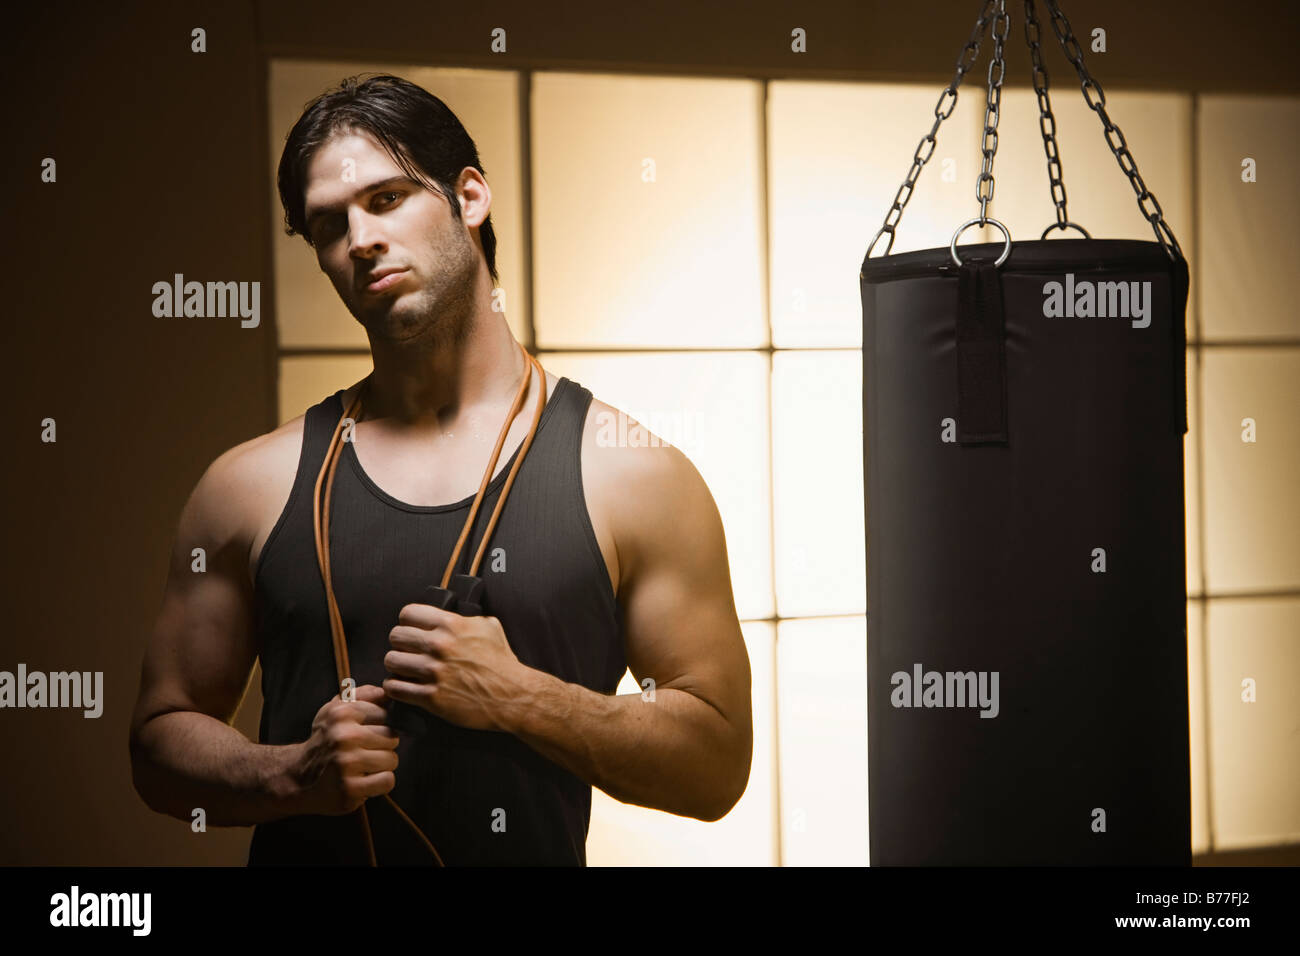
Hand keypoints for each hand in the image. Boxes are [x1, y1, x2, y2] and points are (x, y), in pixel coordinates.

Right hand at [291, 684, 398, 815]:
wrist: (296, 778)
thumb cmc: (324, 741)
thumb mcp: (334, 710)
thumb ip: (362, 694)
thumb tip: (386, 691)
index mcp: (342, 713)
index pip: (387, 716)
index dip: (380, 727)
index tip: (364, 735)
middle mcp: (344, 736)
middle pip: (392, 738)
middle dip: (382, 747)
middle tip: (362, 752)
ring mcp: (346, 763)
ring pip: (392, 760)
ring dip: (381, 766)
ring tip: (361, 767)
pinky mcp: (350, 788)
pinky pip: (387, 781)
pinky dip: (379, 784)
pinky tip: (363, 781)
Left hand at [383, 603, 526, 731]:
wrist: (512, 696)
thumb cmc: (503, 663)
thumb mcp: (490, 627)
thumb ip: (467, 619)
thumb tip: (454, 617)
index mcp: (451, 625)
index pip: (408, 613)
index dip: (408, 621)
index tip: (412, 629)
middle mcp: (439, 645)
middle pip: (395, 636)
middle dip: (400, 644)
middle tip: (408, 651)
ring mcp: (433, 672)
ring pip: (391, 661)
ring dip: (397, 666)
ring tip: (405, 670)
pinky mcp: (431, 697)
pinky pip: (395, 688)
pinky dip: (396, 688)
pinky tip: (405, 687)